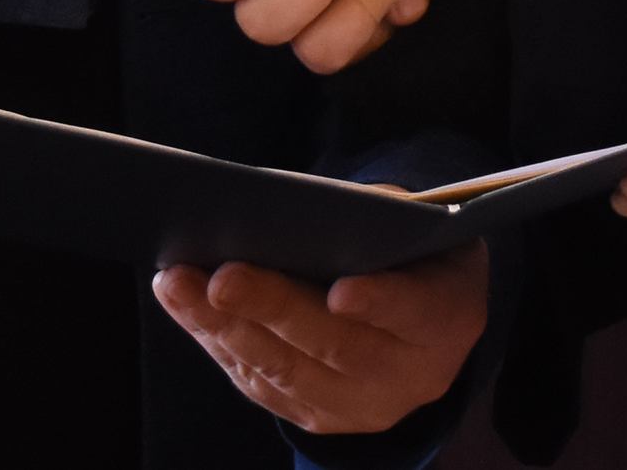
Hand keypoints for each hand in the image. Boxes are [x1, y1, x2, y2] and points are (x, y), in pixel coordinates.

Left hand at [154, 242, 486, 435]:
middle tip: (221, 276)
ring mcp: (362, 406)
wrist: (428, 320)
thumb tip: (288, 209)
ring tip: (177, 282)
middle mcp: (412, 376)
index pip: (415, 311)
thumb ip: (374, 217)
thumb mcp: (418, 223)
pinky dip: (219, 342)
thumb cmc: (414, 249)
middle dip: (272, 307)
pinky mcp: (318, 419)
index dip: (379, 302)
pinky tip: (186, 305)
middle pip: (336, 345)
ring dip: (225, 326)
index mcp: (449, 317)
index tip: (341, 291)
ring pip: (287, 371)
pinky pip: (262, 385)